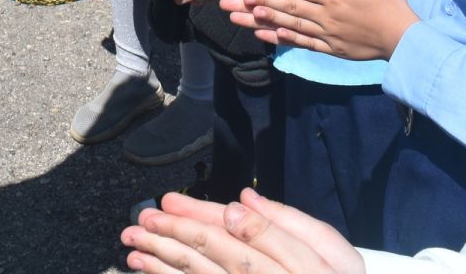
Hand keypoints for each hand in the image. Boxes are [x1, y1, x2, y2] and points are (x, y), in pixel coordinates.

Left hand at [122, 189, 363, 273]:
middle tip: (141, 221)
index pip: (236, 235)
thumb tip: (243, 200)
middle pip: (211, 257)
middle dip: (172, 237)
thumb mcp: (332, 250)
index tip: (171, 203)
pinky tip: (148, 272)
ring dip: (161, 265)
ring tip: (133, 250)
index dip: (200, 217)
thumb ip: (289, 223)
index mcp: (284, 262)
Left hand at [221, 0, 417, 60]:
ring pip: (287, 25)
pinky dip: (281, 39)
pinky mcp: (329, 49)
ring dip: (260, 21)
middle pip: (285, 7)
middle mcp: (325, 16)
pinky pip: (300, 43)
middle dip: (256, 2)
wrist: (404, 38)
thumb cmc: (388, 3)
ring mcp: (325, 34)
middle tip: (230, 1)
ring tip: (237, 18)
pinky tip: (264, 35)